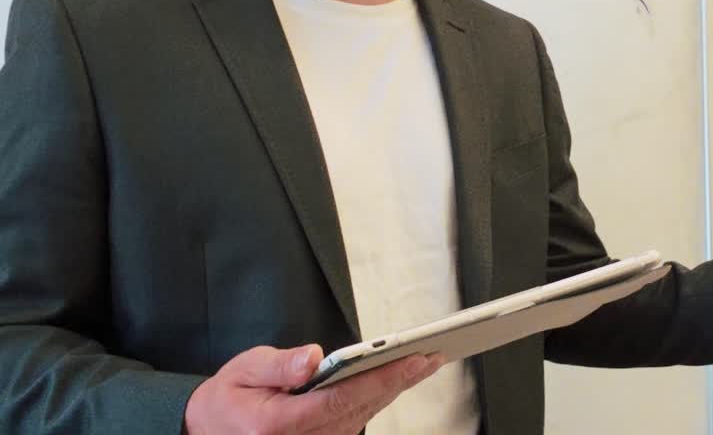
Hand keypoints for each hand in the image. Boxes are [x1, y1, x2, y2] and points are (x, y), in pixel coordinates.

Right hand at [184, 343, 445, 434]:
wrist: (209, 432)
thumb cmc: (227, 399)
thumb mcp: (242, 371)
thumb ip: (278, 365)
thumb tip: (313, 358)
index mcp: (279, 424)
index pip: (341, 399)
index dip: (381, 379)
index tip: (412, 360)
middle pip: (362, 408)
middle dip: (400, 380)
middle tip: (434, 355)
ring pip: (364, 415)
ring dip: (396, 389)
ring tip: (426, 362)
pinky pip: (357, 420)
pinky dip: (380, 397)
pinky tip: (400, 377)